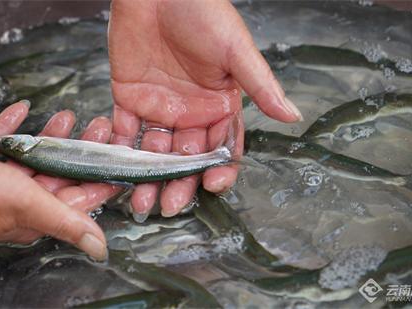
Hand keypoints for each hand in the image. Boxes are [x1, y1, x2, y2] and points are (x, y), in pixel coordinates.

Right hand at [0, 102, 118, 259]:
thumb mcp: (29, 204)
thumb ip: (67, 222)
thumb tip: (99, 248)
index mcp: (34, 217)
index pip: (77, 201)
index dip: (99, 181)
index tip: (117, 161)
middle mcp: (16, 204)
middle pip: (57, 175)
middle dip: (79, 151)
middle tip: (98, 128)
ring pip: (31, 159)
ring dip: (49, 138)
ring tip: (67, 117)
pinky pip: (0, 145)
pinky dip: (11, 129)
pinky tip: (21, 110)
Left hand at [108, 0, 301, 217]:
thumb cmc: (201, 11)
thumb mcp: (235, 50)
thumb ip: (260, 86)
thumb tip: (293, 117)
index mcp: (219, 104)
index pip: (223, 146)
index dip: (219, 168)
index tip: (212, 184)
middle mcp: (190, 112)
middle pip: (187, 158)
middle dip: (180, 184)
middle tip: (170, 205)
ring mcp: (159, 108)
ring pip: (155, 153)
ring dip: (149, 179)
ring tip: (141, 202)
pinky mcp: (129, 99)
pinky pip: (125, 132)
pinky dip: (121, 152)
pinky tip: (119, 172)